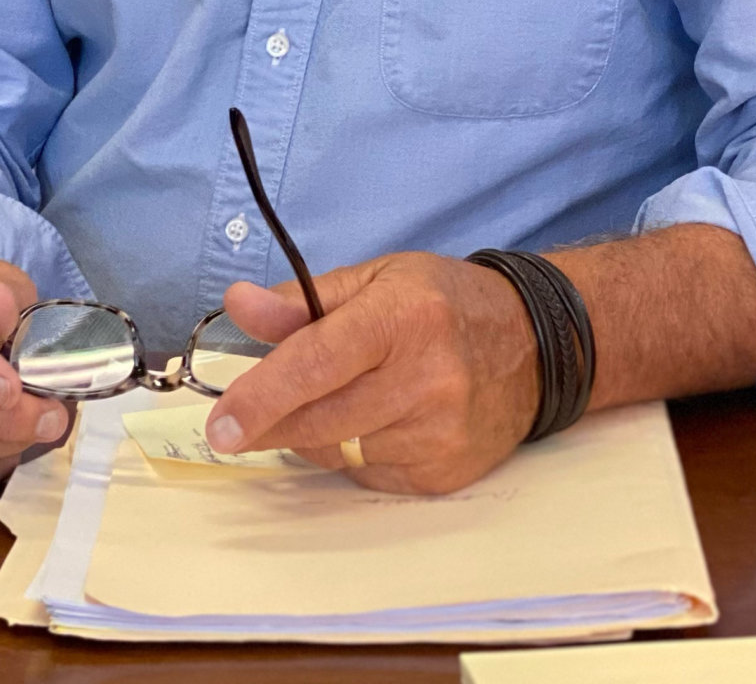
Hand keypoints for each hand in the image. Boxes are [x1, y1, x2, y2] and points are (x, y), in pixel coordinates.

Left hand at [202, 252, 538, 494]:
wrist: (534, 344)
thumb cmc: (442, 302)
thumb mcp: (376, 279)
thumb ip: (302, 300)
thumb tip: (238, 304)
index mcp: (401, 317)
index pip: (316, 364)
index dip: (262, 397)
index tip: (221, 427)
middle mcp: (425, 378)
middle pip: (320, 420)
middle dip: (270, 424)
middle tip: (240, 423)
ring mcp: (440, 433)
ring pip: (339, 453)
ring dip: (315, 435)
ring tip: (333, 401)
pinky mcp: (446, 473)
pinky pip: (369, 476)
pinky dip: (353, 454)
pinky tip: (373, 422)